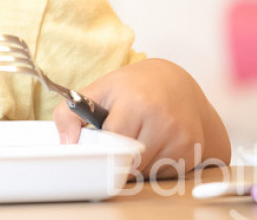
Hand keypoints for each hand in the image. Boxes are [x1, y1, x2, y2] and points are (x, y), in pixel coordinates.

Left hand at [54, 58, 229, 178]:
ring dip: (135, 164)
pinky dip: (152, 166)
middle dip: (117, 157)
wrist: (175, 83)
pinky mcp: (191, 151)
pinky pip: (162, 173)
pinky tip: (152, 145)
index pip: (112, 141)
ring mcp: (180, 137)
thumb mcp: (99, 89)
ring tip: (135, 139)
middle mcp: (162, 120)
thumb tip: (66, 143)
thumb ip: (71, 113)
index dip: (101, 146)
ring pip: (144, 171)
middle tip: (116, 140)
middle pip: (128, 161)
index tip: (98, 144)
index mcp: (136, 102)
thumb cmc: (134, 86)